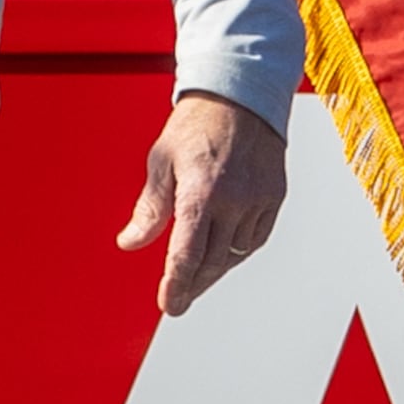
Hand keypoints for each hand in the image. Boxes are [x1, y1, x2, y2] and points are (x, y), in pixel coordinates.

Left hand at [115, 92, 287, 315]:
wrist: (240, 97)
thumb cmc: (195, 126)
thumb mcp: (161, 163)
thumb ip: (149, 209)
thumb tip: (129, 243)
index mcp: (201, 191)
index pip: (187, 253)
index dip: (177, 284)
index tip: (169, 305)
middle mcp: (234, 201)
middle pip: (212, 261)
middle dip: (193, 284)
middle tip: (177, 300)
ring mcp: (258, 201)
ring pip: (235, 254)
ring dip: (214, 269)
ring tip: (195, 279)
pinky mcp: (274, 198)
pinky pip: (255, 239)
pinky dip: (237, 252)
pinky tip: (222, 256)